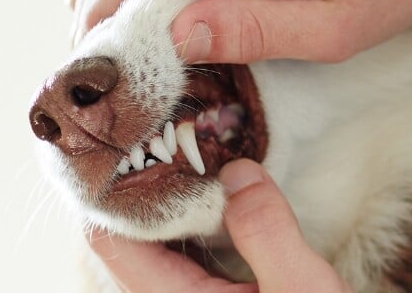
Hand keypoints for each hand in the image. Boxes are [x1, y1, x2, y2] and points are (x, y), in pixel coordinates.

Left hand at [87, 159, 349, 291]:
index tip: (136, 138)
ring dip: (176, 210)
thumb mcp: (303, 291)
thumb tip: (237, 171)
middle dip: (147, 189)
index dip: (113, 188)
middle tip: (171, 135)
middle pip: (128, 242)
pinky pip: (187, 269)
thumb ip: (266, 230)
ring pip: (159, 255)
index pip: (109, 240)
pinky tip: (226, 208)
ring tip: (198, 160)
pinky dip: (198, 234)